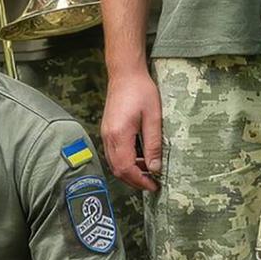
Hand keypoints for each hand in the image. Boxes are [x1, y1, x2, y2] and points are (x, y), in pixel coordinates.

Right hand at [102, 67, 162, 191]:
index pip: (126, 168)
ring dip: (130, 172)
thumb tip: (155, 168)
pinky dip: (125, 162)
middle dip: (134, 180)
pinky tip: (139, 158)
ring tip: (148, 173)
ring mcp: (105, 134)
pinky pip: (113, 154)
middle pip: (117, 169)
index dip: (140, 181)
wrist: (125, 73)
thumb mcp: (153, 118)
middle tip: (152, 184)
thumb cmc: (141, 91)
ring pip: (114, 163)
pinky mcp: (107, 130)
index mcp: (119, 135)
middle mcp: (108, 137)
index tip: (154, 186)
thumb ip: (153, 145)